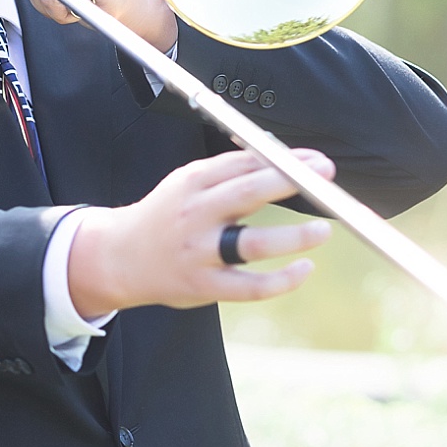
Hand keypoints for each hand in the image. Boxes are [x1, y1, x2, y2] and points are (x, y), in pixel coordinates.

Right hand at [67, 148, 334, 317]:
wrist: (120, 257)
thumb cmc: (168, 217)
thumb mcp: (188, 184)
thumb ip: (229, 173)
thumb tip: (285, 161)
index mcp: (193, 182)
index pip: (244, 163)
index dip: (285, 160)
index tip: (316, 160)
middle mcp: (196, 215)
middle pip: (249, 194)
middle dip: (291, 182)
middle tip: (326, 178)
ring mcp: (199, 253)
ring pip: (252, 244)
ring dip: (293, 237)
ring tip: (323, 231)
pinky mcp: (204, 285)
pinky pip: (250, 287)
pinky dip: (282, 280)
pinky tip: (304, 268)